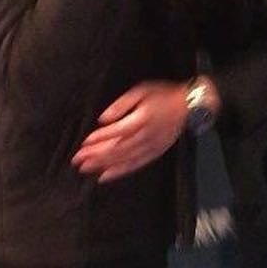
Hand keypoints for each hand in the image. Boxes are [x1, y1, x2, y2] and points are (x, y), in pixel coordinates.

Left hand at [72, 81, 193, 181]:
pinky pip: (135, 165)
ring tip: (86, 169)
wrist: (188, 106)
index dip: (99, 138)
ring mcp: (151, 147)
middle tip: (77, 160)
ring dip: (103, 165)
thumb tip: (104, 119)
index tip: (84, 143)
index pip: (116, 132)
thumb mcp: (141, 91)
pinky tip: (104, 176)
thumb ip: (121, 105)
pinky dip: (119, 172)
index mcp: (142, 119)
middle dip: (96, 155)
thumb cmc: (163, 96)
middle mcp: (146, 136)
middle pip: (117, 149)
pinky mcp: (154, 153)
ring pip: (124, 159)